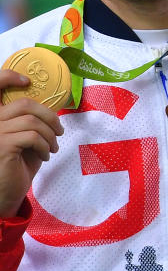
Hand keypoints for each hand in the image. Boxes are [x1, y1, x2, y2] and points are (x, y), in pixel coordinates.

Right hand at [0, 70, 63, 217]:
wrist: (5, 194)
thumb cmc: (16, 166)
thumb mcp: (25, 140)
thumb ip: (30, 122)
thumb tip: (52, 108)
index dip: (7, 76)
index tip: (26, 80)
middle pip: (24, 104)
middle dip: (49, 115)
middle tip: (59, 131)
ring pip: (32, 121)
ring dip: (50, 135)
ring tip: (51, 148)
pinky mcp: (2, 146)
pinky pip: (32, 136)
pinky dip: (45, 145)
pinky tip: (44, 156)